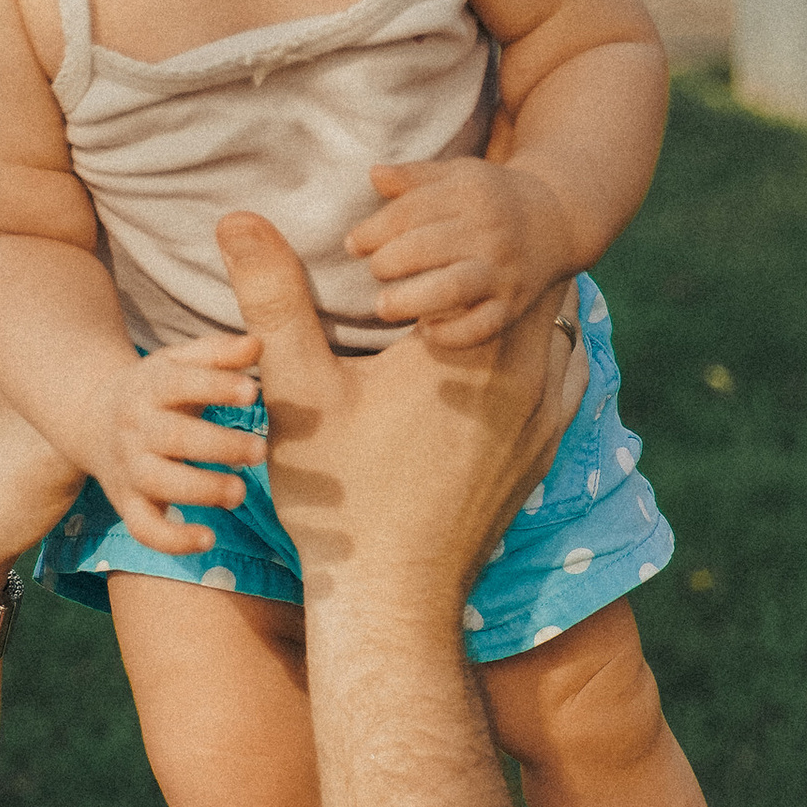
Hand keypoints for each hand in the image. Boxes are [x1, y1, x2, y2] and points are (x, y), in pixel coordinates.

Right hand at [96, 331, 268, 556]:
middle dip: (218, 446)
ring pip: (159, 483)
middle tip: (260, 451)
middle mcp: (136, 428)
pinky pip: (145, 529)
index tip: (252, 392)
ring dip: (200, 490)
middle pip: (172, 437)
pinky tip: (208, 539)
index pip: (179, 383)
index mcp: (150, 387)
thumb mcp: (178, 362)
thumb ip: (218, 352)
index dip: (214, 387)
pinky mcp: (127, 504)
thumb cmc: (154, 389)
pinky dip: (173, 540)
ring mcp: (129, 469)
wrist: (91, 419)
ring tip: (239, 493)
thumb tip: (259, 343)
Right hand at [214, 210, 584, 626]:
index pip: (492, 241)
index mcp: (469, 347)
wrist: (394, 595)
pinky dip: (542, 345)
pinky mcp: (548, 448)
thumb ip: (273, 298)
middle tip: (451, 240)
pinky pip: (569, 371)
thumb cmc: (342, 497)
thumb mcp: (298, 391)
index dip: (462, 216)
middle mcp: (527, 375)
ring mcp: (547, 414)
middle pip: (536, 273)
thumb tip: (237, 216)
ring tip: (476, 288)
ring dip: (523, 299)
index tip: (429, 211)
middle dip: (496, 253)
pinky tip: (500, 349)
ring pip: (561, 321)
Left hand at [343, 147, 577, 352]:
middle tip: (375, 271)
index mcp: (470, 194)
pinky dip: (453, 334)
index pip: (412, 211)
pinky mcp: (513, 305)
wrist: (558, 220)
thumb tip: (373, 174)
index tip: (354, 244)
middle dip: (390, 262)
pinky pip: (482, 326)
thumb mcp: (459, 175)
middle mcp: (489, 231)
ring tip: (383, 306)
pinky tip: (427, 331)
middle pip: (428, 247)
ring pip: (454, 287)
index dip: (375, 229)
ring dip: (412, 299)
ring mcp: (502, 271)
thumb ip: (415, 177)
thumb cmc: (493, 198)